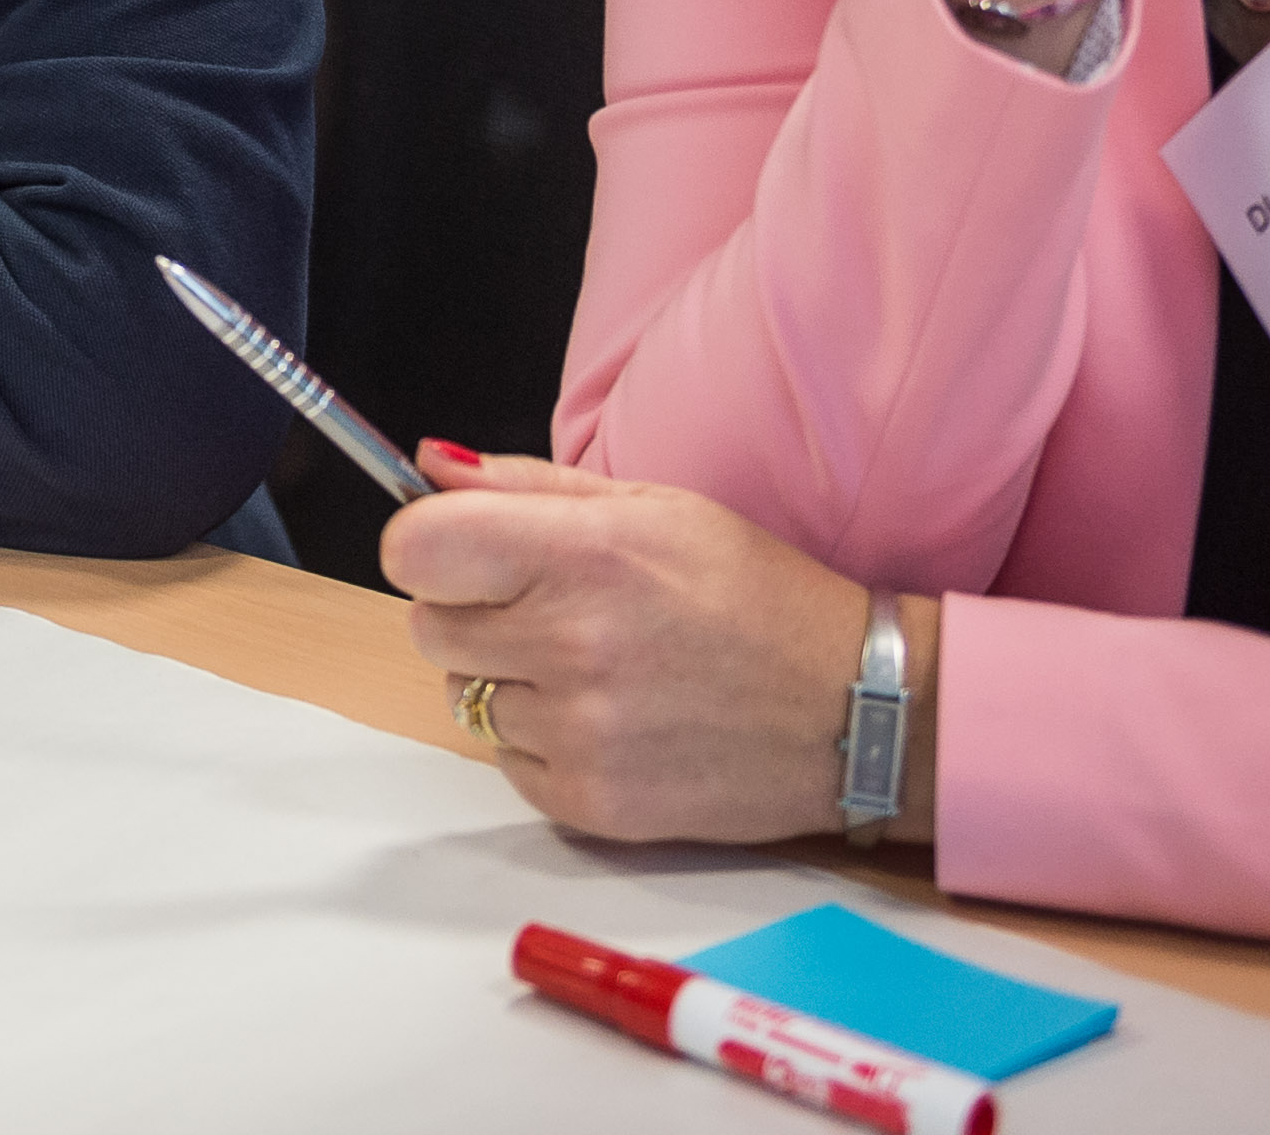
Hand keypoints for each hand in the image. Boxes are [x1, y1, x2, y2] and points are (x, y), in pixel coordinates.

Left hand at [381, 450, 931, 845]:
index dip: (427, 545)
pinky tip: (611, 720)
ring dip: (509, 680)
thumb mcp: (655, 506)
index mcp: (583, 554)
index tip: (459, 550)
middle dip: (469, 611)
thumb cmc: (757, 597)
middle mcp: (571, 644)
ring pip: (465, 696)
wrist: (854, 713)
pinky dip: (541, 742)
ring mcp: (579, 732)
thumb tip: (428, 467)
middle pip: (427, 625)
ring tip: (596, 666)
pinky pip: (506, 762)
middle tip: (545, 608)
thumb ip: (529, 486)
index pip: (414, 549)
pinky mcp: (589, 803)